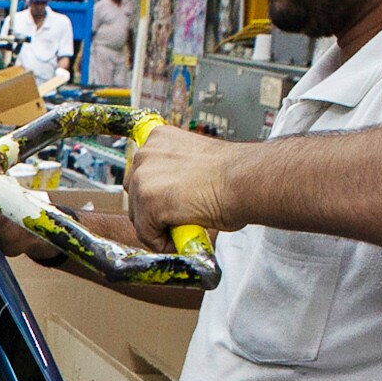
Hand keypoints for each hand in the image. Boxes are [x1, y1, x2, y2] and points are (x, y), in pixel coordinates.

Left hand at [123, 122, 246, 253]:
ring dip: (159, 227)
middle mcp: (146, 153)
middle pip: (134, 194)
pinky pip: (147, 234)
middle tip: (179, 218)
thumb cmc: (235, 175)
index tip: (170, 201)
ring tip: (187, 224)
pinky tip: (186, 233)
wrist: (247, 180)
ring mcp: (144, 177)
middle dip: (152, 210)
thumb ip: (175, 172)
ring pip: (139, 216)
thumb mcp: (197, 162)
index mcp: (159, 138)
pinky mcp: (147, 201)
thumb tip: (169, 194)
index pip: (141, 171)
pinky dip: (164, 242)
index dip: (156, 191)